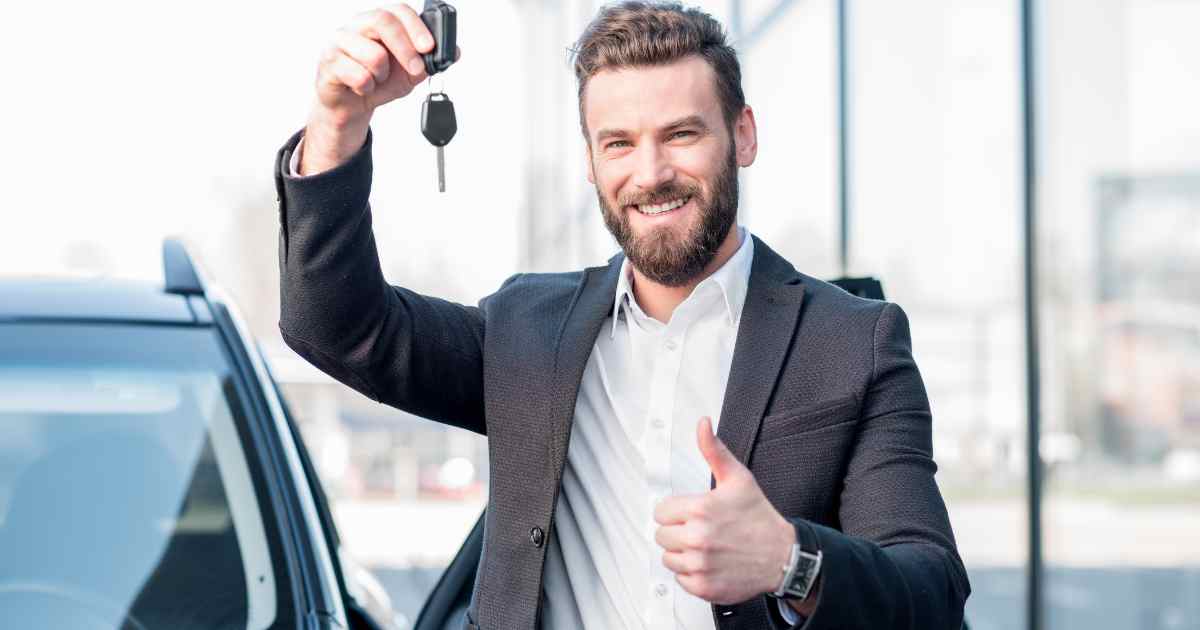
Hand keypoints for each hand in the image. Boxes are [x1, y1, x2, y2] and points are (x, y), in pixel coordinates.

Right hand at [302, 3, 461, 173]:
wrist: (350, 106)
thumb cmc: (377, 83)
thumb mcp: (409, 74)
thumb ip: (429, 62)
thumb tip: (455, 52)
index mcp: (379, 23)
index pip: (398, 11)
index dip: (416, 27)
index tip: (430, 47)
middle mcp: (358, 26)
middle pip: (383, 21)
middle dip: (405, 48)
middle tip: (415, 69)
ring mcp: (340, 41)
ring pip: (372, 53)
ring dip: (382, 75)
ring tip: (376, 80)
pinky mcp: (329, 61)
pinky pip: (358, 75)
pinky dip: (367, 88)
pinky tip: (362, 88)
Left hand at [653, 417, 795, 604]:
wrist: (782, 555)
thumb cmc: (759, 517)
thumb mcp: (738, 478)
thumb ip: (713, 450)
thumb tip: (703, 425)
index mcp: (700, 510)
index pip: (661, 511)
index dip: (676, 511)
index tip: (692, 514)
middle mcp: (697, 538)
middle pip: (661, 535)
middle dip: (678, 531)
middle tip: (701, 530)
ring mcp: (700, 564)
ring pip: (668, 558)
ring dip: (683, 553)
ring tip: (706, 547)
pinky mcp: (703, 586)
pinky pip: (680, 579)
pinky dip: (692, 574)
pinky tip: (710, 563)